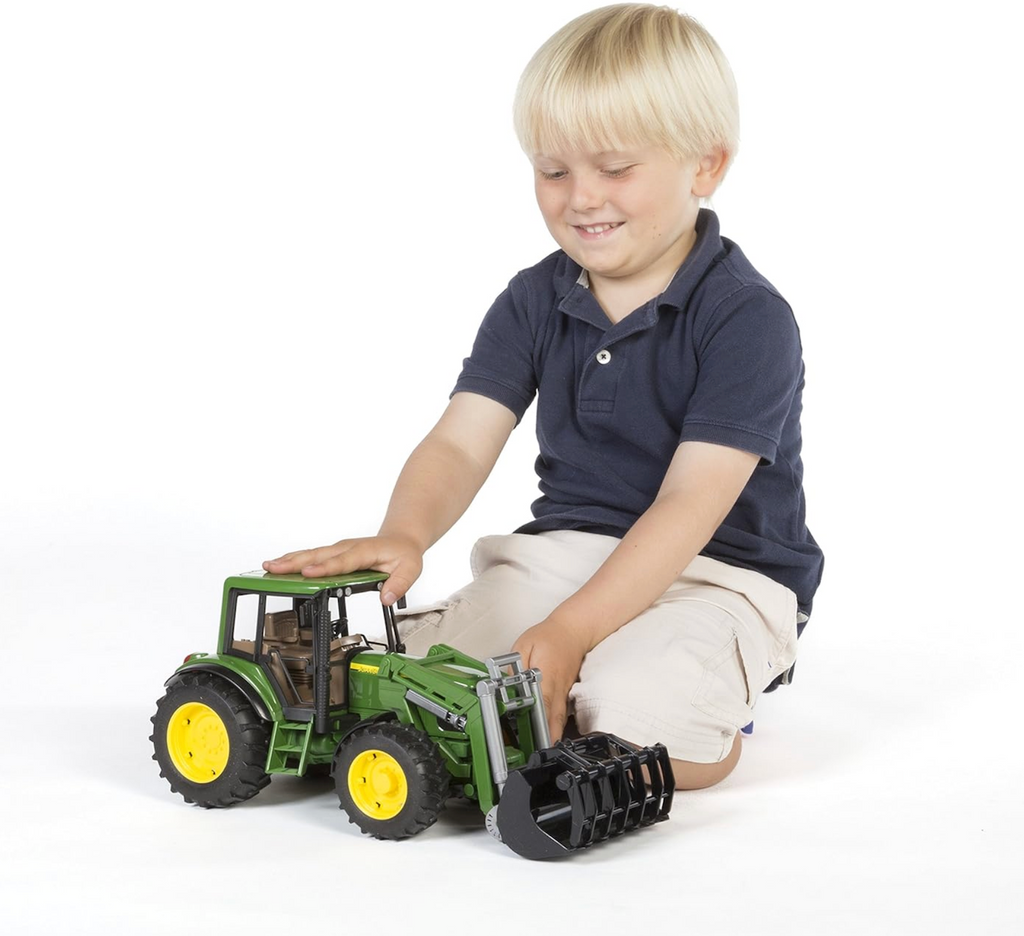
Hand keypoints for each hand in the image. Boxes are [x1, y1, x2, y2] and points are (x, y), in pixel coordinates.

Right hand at [263, 534, 423, 604]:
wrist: (401, 538)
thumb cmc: (403, 553)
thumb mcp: (411, 569)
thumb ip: (399, 584)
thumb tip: (386, 598)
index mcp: (364, 552)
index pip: (343, 561)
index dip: (325, 567)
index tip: (308, 572)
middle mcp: (348, 548)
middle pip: (318, 555)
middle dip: (295, 562)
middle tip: (274, 567)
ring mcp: (338, 549)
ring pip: (311, 554)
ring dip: (290, 560)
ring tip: (269, 566)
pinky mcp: (333, 553)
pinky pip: (312, 555)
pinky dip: (294, 559)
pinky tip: (279, 565)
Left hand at [511, 617, 590, 742]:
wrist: (574, 631)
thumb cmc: (550, 636)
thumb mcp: (524, 645)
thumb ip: (513, 667)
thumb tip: (504, 685)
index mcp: (547, 676)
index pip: (542, 703)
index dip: (537, 723)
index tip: (532, 739)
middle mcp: (557, 689)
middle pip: (554, 720)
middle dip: (546, 740)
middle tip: (536, 756)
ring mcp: (564, 694)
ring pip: (558, 721)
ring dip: (550, 737)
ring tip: (540, 753)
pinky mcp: (565, 695)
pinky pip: (560, 715)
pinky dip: (554, 728)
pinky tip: (547, 738)